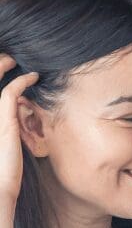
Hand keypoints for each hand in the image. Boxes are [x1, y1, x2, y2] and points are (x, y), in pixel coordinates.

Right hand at [0, 54, 38, 201]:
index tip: (7, 66)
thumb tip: (19, 114)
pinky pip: (9, 93)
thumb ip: (8, 126)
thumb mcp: (7, 143)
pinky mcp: (3, 122)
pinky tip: (32, 77)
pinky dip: (21, 82)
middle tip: (8, 57)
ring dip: (5, 67)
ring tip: (17, 61)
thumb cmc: (4, 170)